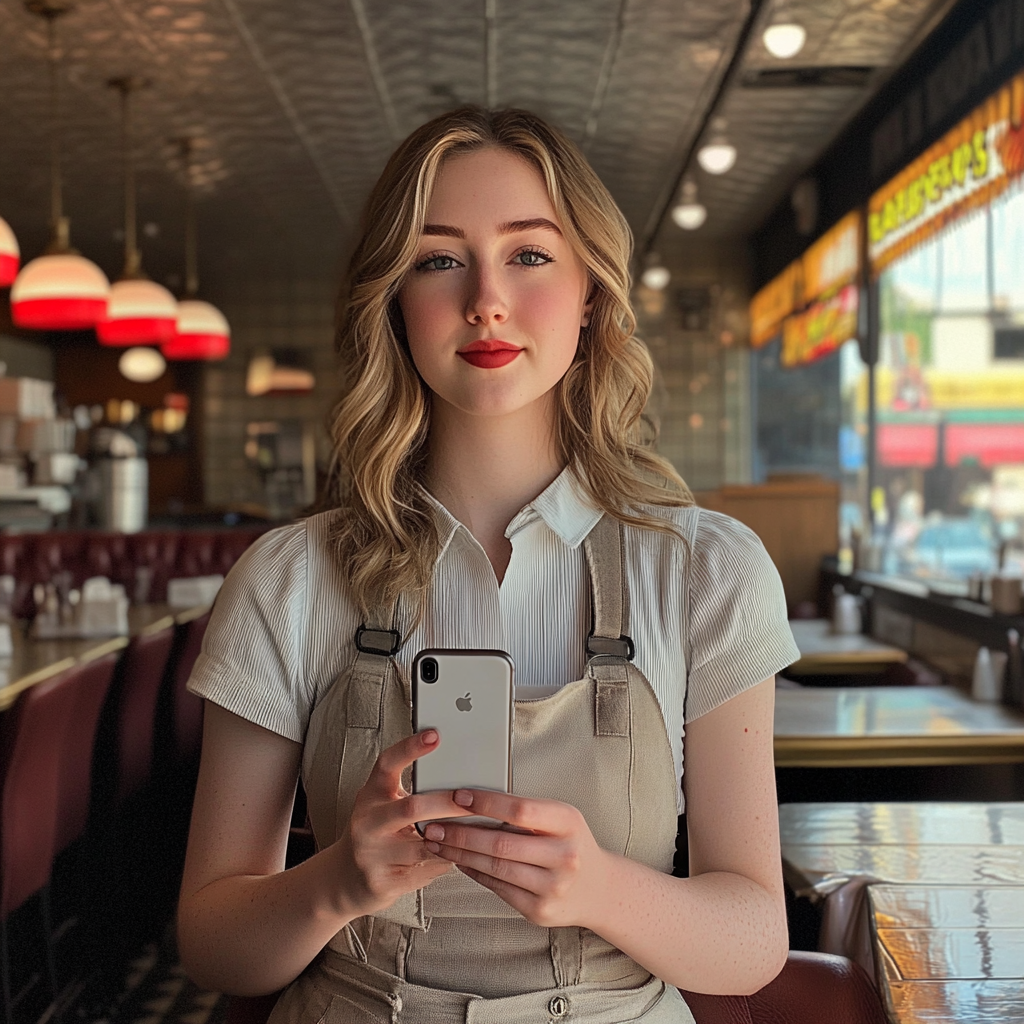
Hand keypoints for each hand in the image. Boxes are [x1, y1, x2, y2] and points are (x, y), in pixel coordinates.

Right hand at [332, 730, 473, 917]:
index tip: (435, 735)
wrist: (346, 878)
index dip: (410, 748)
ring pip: (425, 845)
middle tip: (473, 798)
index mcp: (371, 795)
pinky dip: (447, 861)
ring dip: (454, 838)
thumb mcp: (386, 804)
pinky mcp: (381, 882)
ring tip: (475, 830)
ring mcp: (371, 854)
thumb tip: (462, 777)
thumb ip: (414, 790)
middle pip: (411, 807)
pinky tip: (459, 855)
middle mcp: (367, 821)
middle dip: (447, 802)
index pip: (387, 764)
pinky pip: (426, 870)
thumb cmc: (377, 833)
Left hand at [420, 790, 610, 928]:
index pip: (520, 810)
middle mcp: (564, 855)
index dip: (485, 803)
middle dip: (460, 834)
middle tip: (434, 826)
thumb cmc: (572, 845)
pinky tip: (459, 862)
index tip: (457, 797)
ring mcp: (552, 887)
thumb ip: (526, 812)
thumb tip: (474, 802)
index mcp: (568, 823)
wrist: (599, 889)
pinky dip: (474, 872)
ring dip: (460, 855)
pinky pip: (498, 888)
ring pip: (495, 867)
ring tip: (438, 843)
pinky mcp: (539, 911)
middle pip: (501, 843)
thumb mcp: (561, 819)